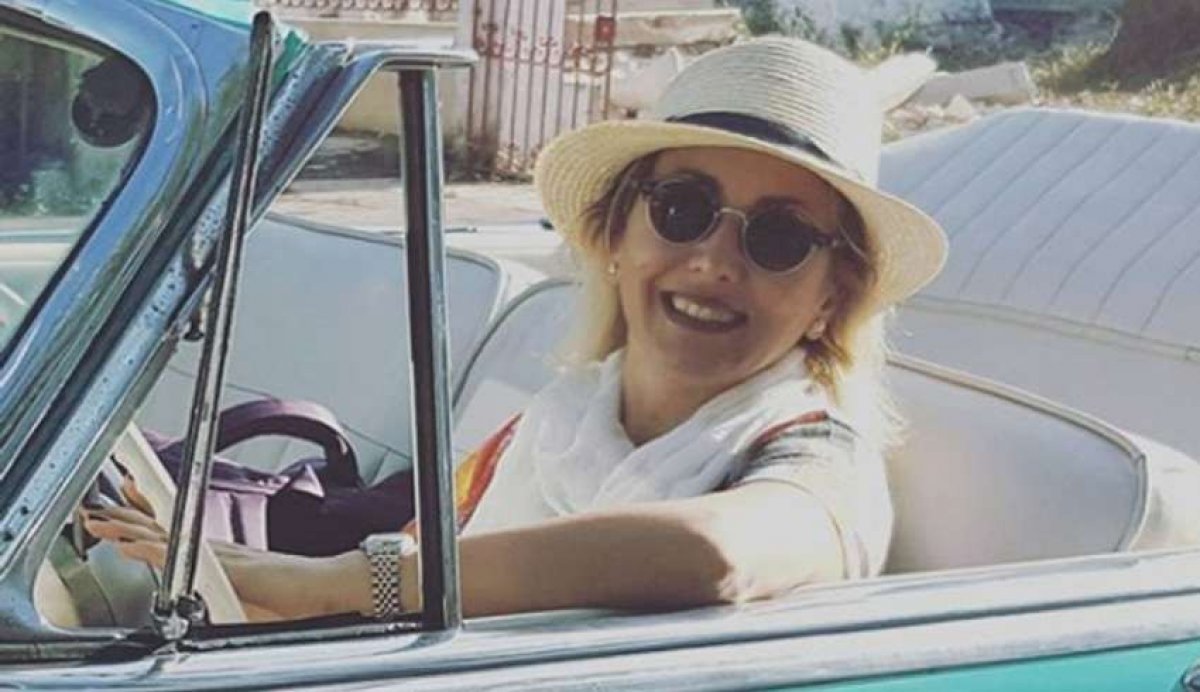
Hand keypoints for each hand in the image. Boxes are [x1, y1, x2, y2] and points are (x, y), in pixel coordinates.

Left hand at [83, 476, 369, 621]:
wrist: (326, 586)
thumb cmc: (295, 598)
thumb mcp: (250, 603)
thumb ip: (223, 601)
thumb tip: (205, 608)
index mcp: (220, 559)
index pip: (175, 533)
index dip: (146, 519)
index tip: (121, 508)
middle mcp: (217, 551)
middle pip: (164, 528)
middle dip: (128, 519)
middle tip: (97, 511)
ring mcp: (221, 556)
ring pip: (167, 537)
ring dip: (132, 530)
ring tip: (102, 523)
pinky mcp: (227, 568)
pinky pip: (185, 556)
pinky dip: (156, 549)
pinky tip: (134, 545)